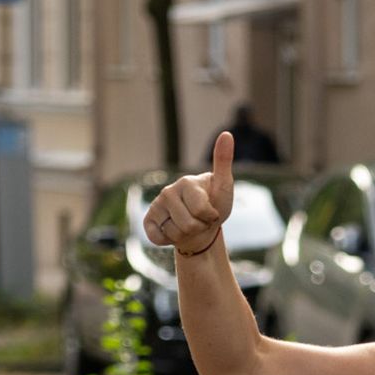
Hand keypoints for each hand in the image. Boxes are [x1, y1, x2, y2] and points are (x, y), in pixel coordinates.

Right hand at [141, 131, 233, 255]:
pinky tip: (173, 231)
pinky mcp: (148, 219)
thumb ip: (223, 161)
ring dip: (185, 235)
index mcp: (187, 182)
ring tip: (189, 225)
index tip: (212, 211)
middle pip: (188, 225)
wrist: (201, 226)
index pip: (202, 211)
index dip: (210, 217)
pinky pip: (156, 238)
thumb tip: (226, 133)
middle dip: (199, 228)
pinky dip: (168, 240)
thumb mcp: (224, 186)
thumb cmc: (214, 204)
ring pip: (175, 233)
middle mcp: (168, 191)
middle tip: (200, 220)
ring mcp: (156, 205)